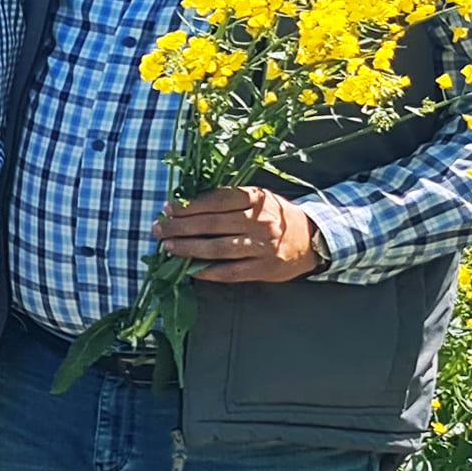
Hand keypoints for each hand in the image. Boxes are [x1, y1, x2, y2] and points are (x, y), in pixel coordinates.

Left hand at [156, 184, 320, 285]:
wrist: (313, 239)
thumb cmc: (276, 216)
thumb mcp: (258, 199)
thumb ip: (228, 200)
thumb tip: (186, 205)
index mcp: (257, 199)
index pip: (215, 201)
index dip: (188, 206)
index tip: (167, 209)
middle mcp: (259, 222)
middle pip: (211, 224)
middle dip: (179, 227)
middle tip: (158, 229)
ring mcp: (262, 247)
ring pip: (217, 248)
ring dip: (188, 248)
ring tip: (168, 246)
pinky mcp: (263, 269)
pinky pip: (229, 271)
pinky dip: (207, 271)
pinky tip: (190, 269)